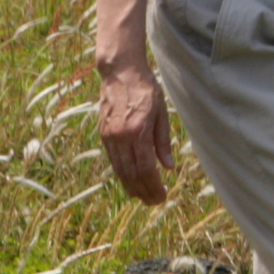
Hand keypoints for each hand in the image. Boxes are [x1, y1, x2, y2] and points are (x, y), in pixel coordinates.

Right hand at [99, 60, 173, 204]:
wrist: (120, 72)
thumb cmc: (145, 89)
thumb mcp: (161, 112)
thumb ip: (163, 141)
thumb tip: (169, 166)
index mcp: (138, 130)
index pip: (146, 168)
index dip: (154, 186)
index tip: (162, 196)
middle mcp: (121, 136)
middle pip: (131, 174)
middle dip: (143, 191)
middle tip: (154, 202)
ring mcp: (110, 136)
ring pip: (119, 170)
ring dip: (131, 187)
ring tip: (142, 196)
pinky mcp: (103, 134)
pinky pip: (113, 160)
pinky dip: (122, 174)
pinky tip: (130, 181)